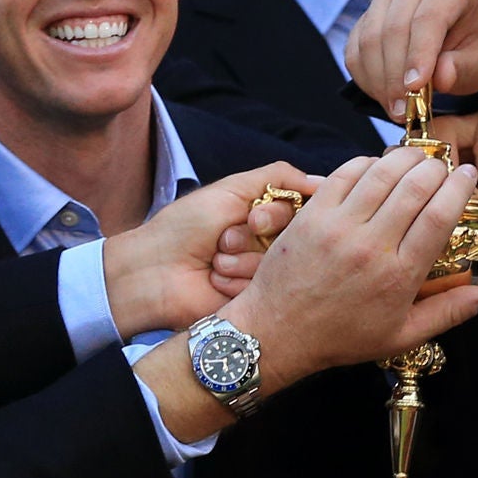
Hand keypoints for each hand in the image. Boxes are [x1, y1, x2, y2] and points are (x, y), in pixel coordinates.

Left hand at [104, 164, 314, 337]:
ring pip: (281, 265)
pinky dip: (237, 281)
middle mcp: (268, 244)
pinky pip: (268, 289)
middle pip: (296, 238)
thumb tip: (324, 182)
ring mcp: (262, 273)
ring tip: (215, 260)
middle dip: (258, 235)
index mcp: (265, 216)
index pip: (301, 211)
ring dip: (242, 259)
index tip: (254, 218)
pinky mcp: (254, 300)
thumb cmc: (185, 226)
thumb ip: (279, 177)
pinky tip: (215, 279)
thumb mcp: (231, 189)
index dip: (279, 216)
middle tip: (227, 238)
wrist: (154, 270)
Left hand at [222, 148, 477, 388]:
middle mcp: (371, 246)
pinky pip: (345, 173)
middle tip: (443, 167)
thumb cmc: (342, 337)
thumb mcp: (402, 335)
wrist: (277, 333)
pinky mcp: (312, 214)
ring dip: (405, 158)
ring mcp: (339, 227)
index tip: (469, 175)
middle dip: (436, 168)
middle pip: (415, 186)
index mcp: (399, 276)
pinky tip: (378, 166)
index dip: (459, 188)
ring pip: (382, 173)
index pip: (440, 216)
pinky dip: (367, 163)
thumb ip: (451, 312)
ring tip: (417, 158)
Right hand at [344, 0, 477, 115]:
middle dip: (396, 74)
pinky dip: (366, 78)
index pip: (428, 18)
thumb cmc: (474, 49)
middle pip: (394, 28)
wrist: (461, 41)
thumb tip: (441, 77)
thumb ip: (462, 68)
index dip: (419, 54)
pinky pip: (355, 50)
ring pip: (370, 39)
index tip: (415, 88)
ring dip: (379, 80)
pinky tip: (384, 97)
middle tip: (404, 110)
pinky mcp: (366, 17)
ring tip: (396, 110)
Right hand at [419, 104, 477, 206]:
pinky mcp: (430, 156)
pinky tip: (411, 210)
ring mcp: (443, 140)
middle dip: (443, 169)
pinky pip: (412, 166)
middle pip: (443, 135)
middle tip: (447, 204)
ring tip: (424, 209)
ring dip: (420, 177)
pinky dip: (409, 185)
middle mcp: (467, 125)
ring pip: (420, 149)